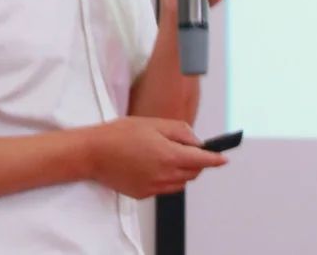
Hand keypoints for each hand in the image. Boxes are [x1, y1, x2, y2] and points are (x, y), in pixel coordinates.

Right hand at [86, 117, 226, 197]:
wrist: (93, 153)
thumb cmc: (118, 134)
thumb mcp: (152, 123)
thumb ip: (179, 131)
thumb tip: (196, 141)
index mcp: (169, 155)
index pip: (202, 160)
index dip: (215, 159)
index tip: (223, 158)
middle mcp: (165, 175)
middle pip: (193, 172)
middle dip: (196, 161)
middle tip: (185, 148)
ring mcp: (154, 187)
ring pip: (180, 182)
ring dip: (181, 170)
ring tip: (164, 154)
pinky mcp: (144, 194)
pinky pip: (164, 188)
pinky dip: (166, 178)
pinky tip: (150, 164)